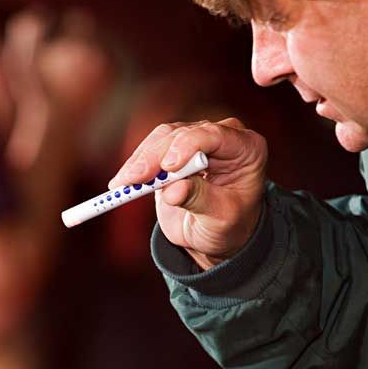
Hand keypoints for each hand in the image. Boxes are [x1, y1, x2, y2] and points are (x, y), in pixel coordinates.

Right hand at [108, 118, 268, 268]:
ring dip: (140, 160)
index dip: (187, 146)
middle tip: (132, 181)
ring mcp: (196, 140)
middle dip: (155, 158)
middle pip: (182, 134)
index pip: (214, 135)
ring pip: (162, 138)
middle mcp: (222, 137)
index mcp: (246, 149)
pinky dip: (135, 165)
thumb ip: (198, 200)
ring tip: (121, 185)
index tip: (168, 168)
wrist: (215, 234)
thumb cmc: (228, 226)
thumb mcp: (219, 219)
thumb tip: (172, 191)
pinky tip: (122, 183)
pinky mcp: (173, 148)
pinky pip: (151, 148)